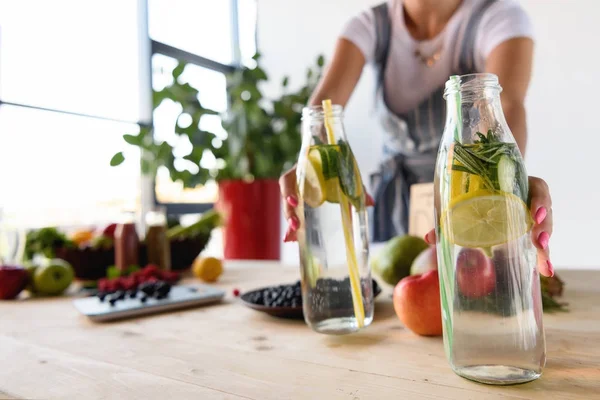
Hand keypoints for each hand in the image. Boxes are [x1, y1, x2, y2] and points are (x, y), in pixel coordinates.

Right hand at [279, 165, 373, 241]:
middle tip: (295, 226)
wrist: (332, 158)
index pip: (288, 179)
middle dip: (289, 212)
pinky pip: (294, 214)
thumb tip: (370, 203)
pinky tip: (293, 239)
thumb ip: (356, 188)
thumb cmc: (337, 164)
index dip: (288, 191)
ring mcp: (297, 191)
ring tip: (293, 236)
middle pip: (286, 197)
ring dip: (290, 221)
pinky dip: (292, 227)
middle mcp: (296, 181)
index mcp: (303, 170)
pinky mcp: (300, 202)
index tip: (294, 202)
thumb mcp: (346, 174)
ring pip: (288, 207)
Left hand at [424, 176, 553, 276]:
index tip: (535, 215)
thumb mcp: (467, 199)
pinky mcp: (534, 227)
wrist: (489, 184)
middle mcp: (531, 197)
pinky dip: (543, 255)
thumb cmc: (479, 191)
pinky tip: (544, 270)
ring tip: (543, 263)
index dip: (540, 201)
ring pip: (546, 226)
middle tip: (539, 243)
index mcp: (520, 184)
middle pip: (545, 211)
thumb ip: (450, 218)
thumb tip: (428, 239)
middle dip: (544, 228)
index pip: (538, 189)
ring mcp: (534, 212)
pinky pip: (542, 239)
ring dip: (545, 244)